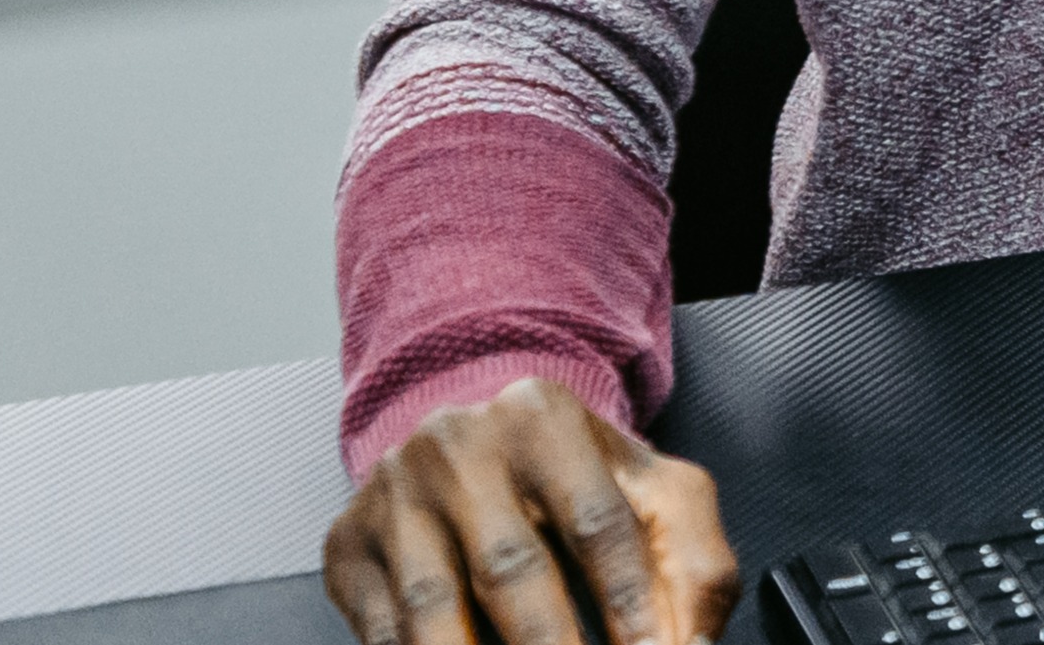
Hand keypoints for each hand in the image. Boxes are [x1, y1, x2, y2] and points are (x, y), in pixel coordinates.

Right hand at [325, 374, 737, 644]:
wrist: (472, 442)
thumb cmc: (573, 479)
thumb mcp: (651, 494)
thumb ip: (692, 565)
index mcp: (543, 419)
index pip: (597, 524)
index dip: (631, 605)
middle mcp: (458, 447)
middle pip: (512, 568)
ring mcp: (394, 496)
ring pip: (434, 607)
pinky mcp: (350, 547)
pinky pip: (383, 630)